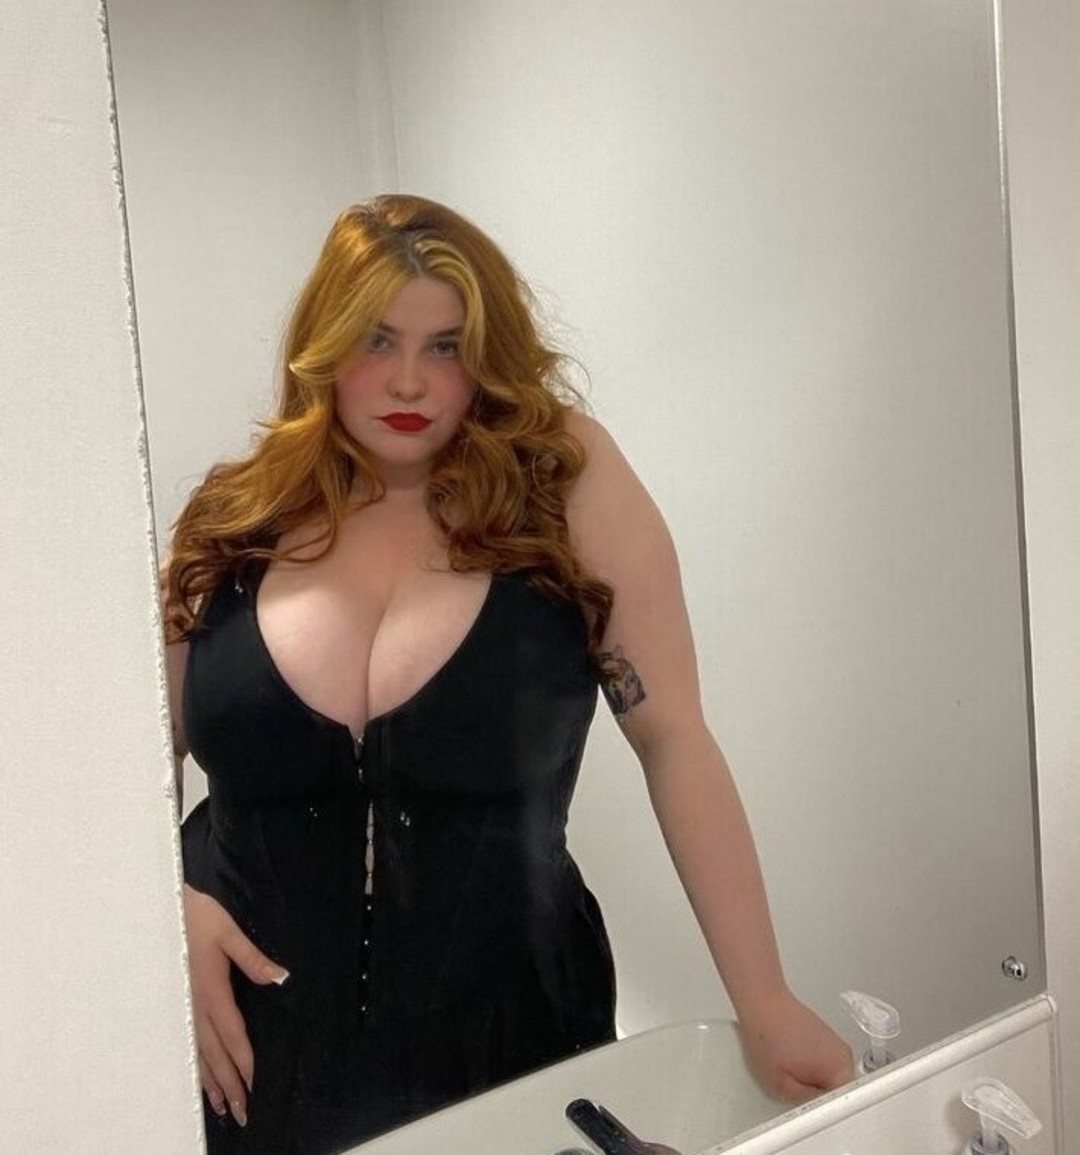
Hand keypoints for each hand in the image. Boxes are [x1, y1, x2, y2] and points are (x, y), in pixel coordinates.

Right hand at [183, 885, 288, 1126]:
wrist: (158, 910)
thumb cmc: (196, 917)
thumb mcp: (228, 932)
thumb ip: (253, 958)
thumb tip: (280, 978)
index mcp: (212, 992)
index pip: (233, 1036)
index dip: (245, 1062)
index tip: (256, 1085)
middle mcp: (196, 1008)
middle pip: (216, 1055)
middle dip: (232, 1084)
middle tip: (246, 1112)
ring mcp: (183, 1010)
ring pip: (200, 1055)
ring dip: (213, 1083)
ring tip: (227, 1109)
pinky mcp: (177, 1006)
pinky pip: (188, 1044)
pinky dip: (197, 1066)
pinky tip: (201, 1079)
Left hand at [738, 987, 854, 1102]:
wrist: (761, 1001)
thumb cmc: (768, 1035)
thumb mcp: (781, 1086)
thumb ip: (806, 1104)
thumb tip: (816, 1112)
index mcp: (841, 1069)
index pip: (843, 1105)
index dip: (824, 1111)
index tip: (811, 1109)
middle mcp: (845, 1055)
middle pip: (836, 1091)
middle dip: (815, 1094)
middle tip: (792, 1084)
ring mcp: (835, 1044)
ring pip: (828, 1077)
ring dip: (810, 1079)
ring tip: (788, 1065)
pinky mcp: (825, 1037)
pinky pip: (821, 1062)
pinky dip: (806, 1064)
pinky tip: (788, 1055)